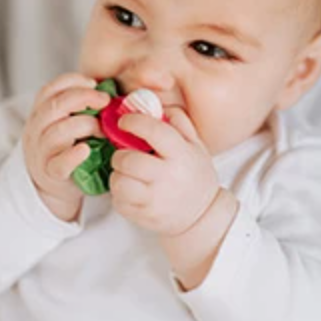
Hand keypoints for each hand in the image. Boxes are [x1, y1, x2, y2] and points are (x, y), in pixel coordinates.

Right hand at [22, 72, 110, 221]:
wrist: (52, 186)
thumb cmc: (66, 148)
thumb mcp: (66, 122)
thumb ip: (79, 106)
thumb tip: (109, 89)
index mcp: (40, 113)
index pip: (50, 89)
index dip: (72, 81)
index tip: (94, 83)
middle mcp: (36, 129)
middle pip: (54, 106)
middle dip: (83, 97)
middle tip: (105, 100)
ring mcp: (41, 151)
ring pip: (59, 131)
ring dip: (86, 125)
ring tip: (103, 130)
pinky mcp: (51, 173)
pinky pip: (61, 162)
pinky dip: (74, 155)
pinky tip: (86, 150)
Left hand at [109, 106, 219, 236]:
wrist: (202, 217)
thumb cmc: (194, 176)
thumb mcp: (195, 145)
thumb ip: (178, 121)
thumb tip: (156, 103)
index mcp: (181, 155)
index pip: (153, 131)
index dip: (133, 121)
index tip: (124, 121)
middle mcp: (168, 177)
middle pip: (128, 159)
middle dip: (120, 154)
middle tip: (124, 154)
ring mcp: (155, 200)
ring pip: (118, 181)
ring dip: (118, 175)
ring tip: (128, 174)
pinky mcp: (143, 216)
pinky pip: (118, 200)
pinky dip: (119, 193)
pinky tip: (131, 190)